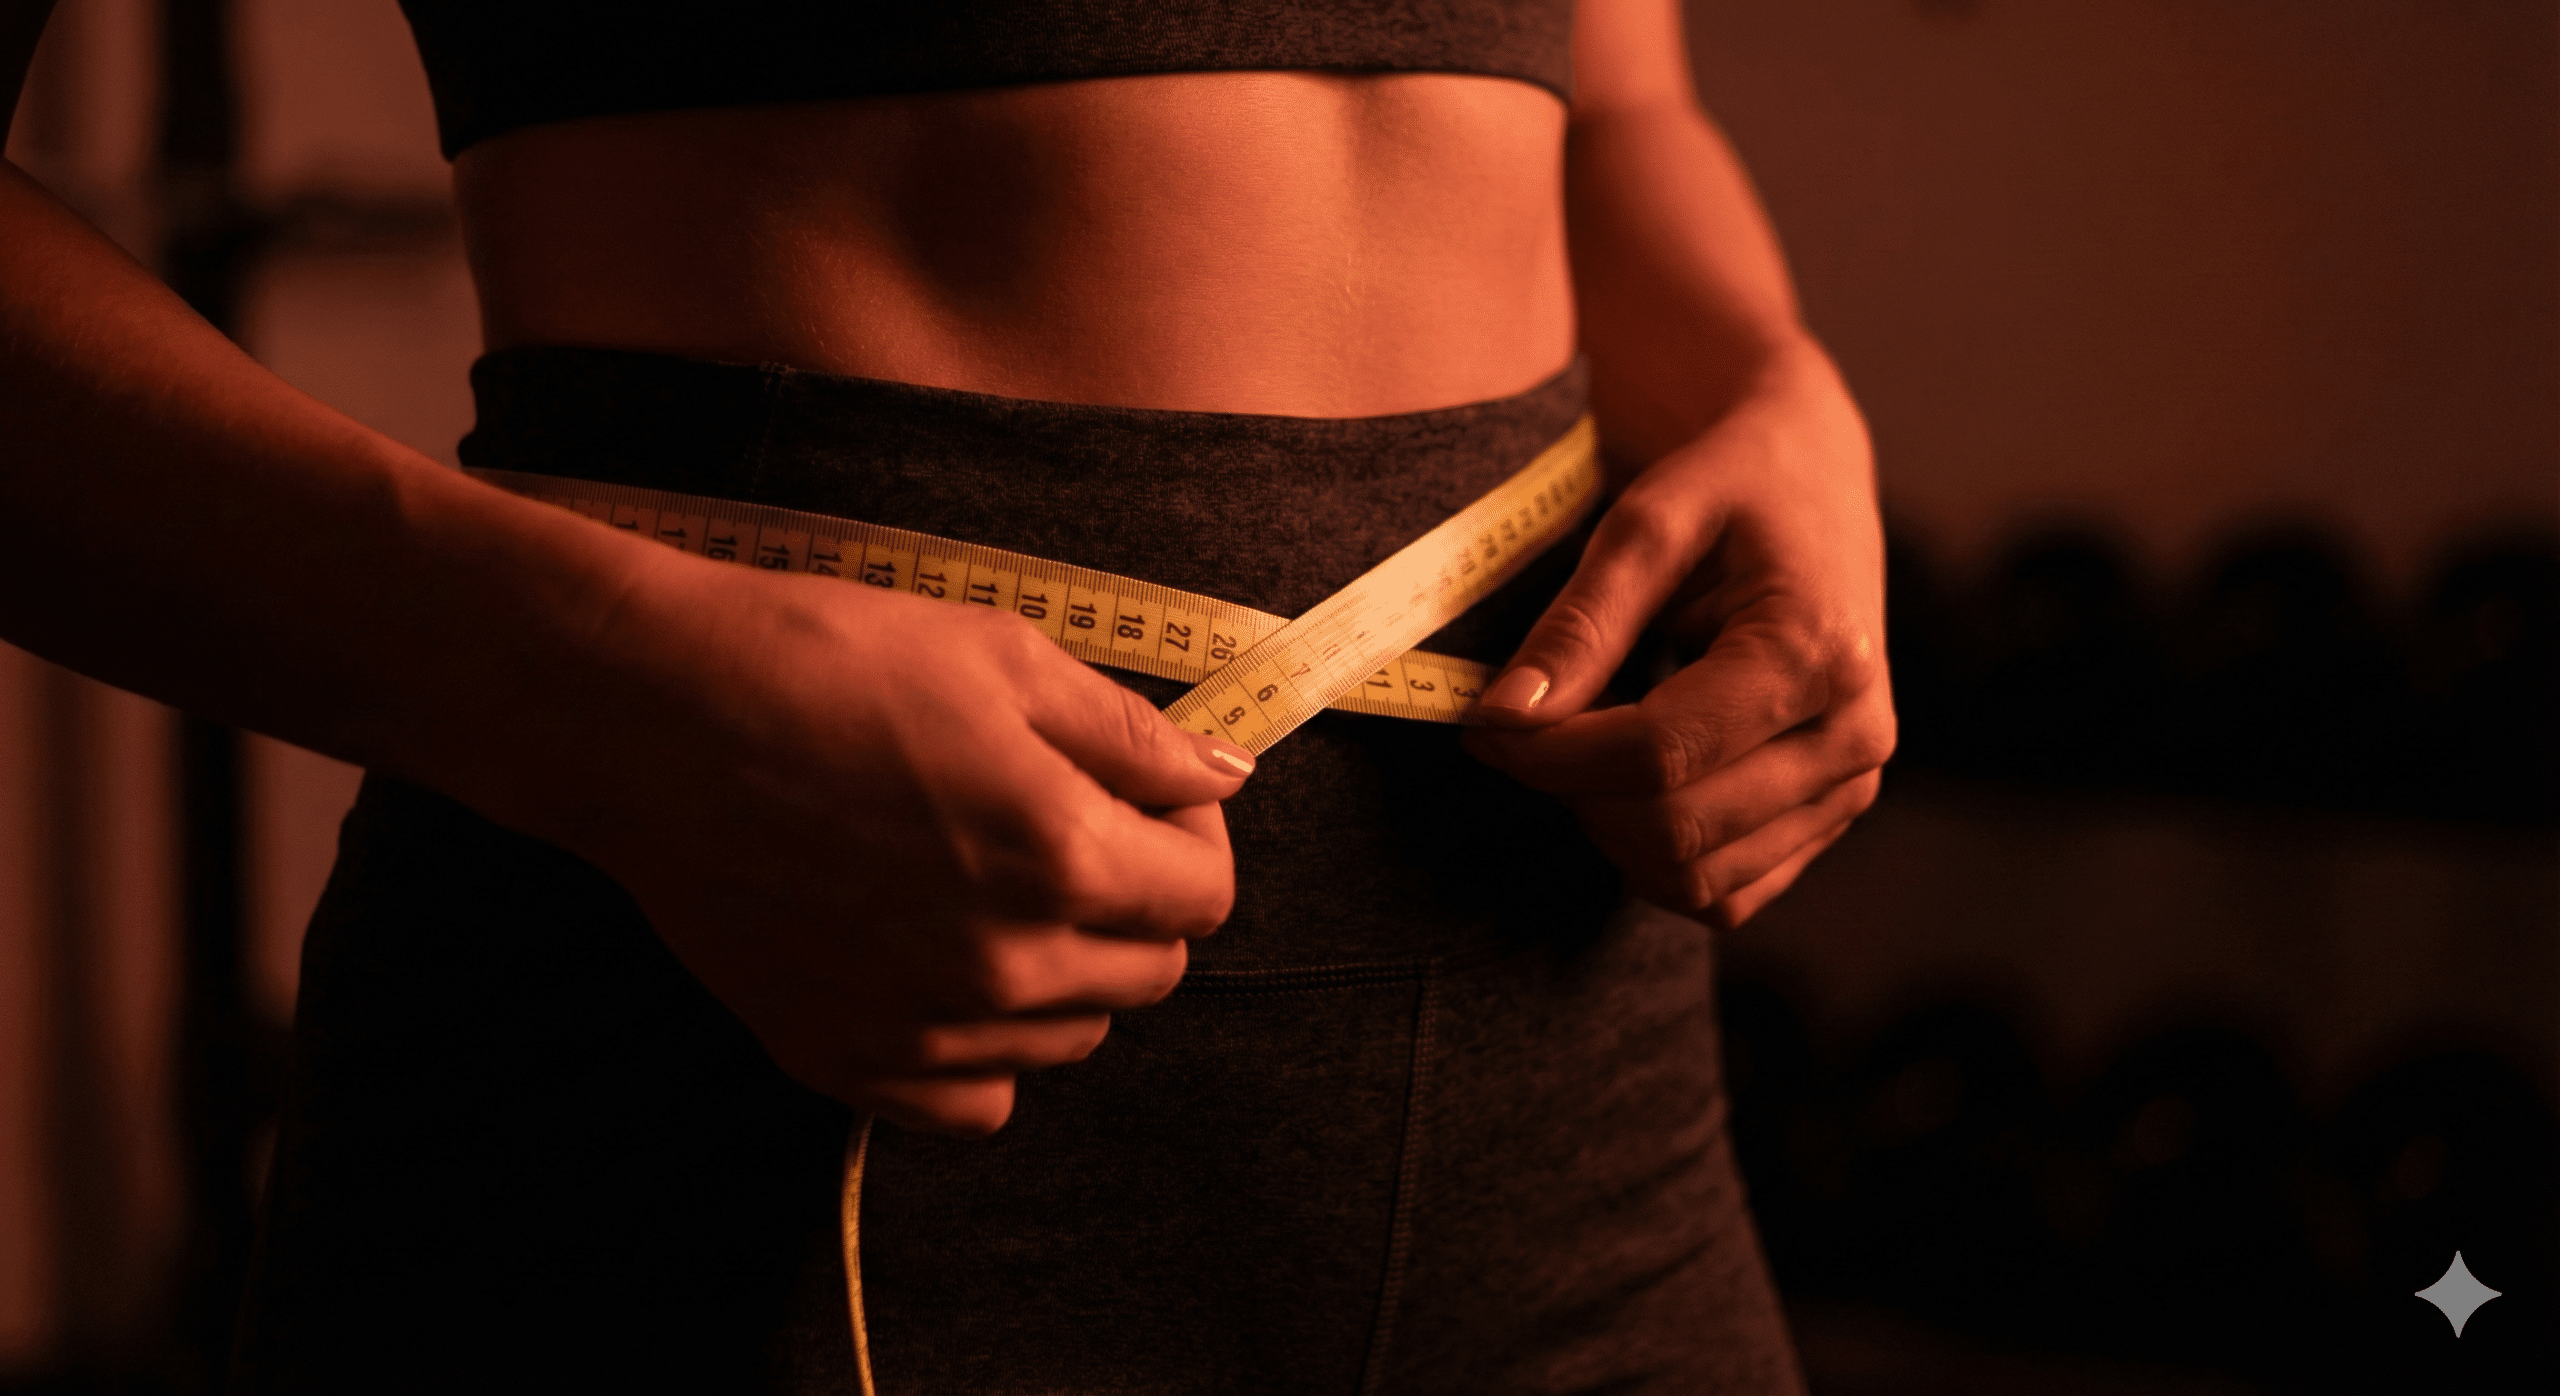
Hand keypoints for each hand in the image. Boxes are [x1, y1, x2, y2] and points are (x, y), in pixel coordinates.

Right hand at [537, 548, 1253, 1135]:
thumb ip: (1134, 736)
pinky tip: (945, 968)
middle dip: (1137, 898)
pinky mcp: (846, 1060)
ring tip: (993, 885)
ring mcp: (923, 1026)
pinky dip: (986, 1047)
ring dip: (1067, 970)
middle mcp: (1005, 964)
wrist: (649, 719)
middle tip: (1069, 827)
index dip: (1190, 834)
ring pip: (1073, 1037)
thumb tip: (1226, 774)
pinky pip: (978, 1100)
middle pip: (1151, 972)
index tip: (1145, 797)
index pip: (1206, 893)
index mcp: (1061, 857)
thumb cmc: (822, 663)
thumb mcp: (1003, 657)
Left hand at [1463, 349, 1893, 929]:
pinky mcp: (1829, 817)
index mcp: (1817, 652)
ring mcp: (1850, 787)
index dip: (1551, 756)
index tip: (1485, 725)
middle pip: (1676, 829)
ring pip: (1697, 880)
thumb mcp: (1650, 521)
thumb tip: (1502, 716)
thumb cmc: (1732, 489)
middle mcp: (1853, 735)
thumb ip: (1579, 623)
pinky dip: (1655, 860)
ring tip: (1578, 750)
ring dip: (1607, 832)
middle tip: (1517, 734)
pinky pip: (1726, 895)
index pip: (1659, 754)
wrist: (1814, 485)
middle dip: (1571, 794)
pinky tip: (1624, 786)